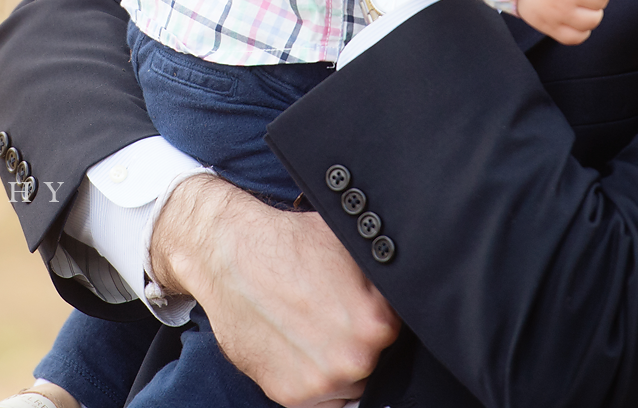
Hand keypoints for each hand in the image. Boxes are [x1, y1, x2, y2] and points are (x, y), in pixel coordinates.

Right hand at [150, 175, 399, 407]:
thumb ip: (384, 278)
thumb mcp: (350, 245)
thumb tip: (409, 288)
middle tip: (333, 312)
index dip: (378, 314)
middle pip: (375, 360)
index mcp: (376, 326)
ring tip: (313, 327)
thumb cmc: (289, 244)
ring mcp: (320, 384)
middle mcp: (352, 362)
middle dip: (359, 339)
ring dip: (338, 363)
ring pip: (349, 382)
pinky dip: (313, 376)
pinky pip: (319, 397)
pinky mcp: (289, 395)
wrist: (228, 256)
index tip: (358, 302)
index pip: (397, 331)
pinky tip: (300, 344)